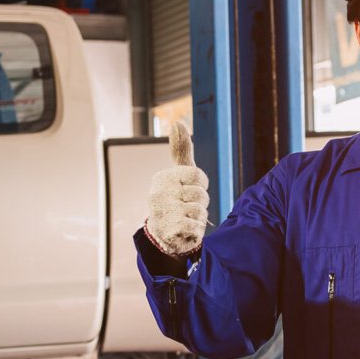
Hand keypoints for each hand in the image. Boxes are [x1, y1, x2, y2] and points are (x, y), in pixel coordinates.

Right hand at [145, 120, 208, 256]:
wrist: (163, 235)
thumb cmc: (176, 200)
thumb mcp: (180, 174)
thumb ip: (181, 150)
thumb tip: (176, 123)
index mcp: (163, 178)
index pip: (198, 176)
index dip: (201, 186)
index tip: (191, 191)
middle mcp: (158, 192)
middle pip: (201, 194)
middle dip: (200, 204)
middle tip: (187, 208)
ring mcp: (163, 211)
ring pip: (200, 211)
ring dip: (198, 218)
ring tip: (185, 219)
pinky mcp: (169, 229)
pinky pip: (197, 226)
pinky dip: (196, 231)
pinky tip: (184, 231)